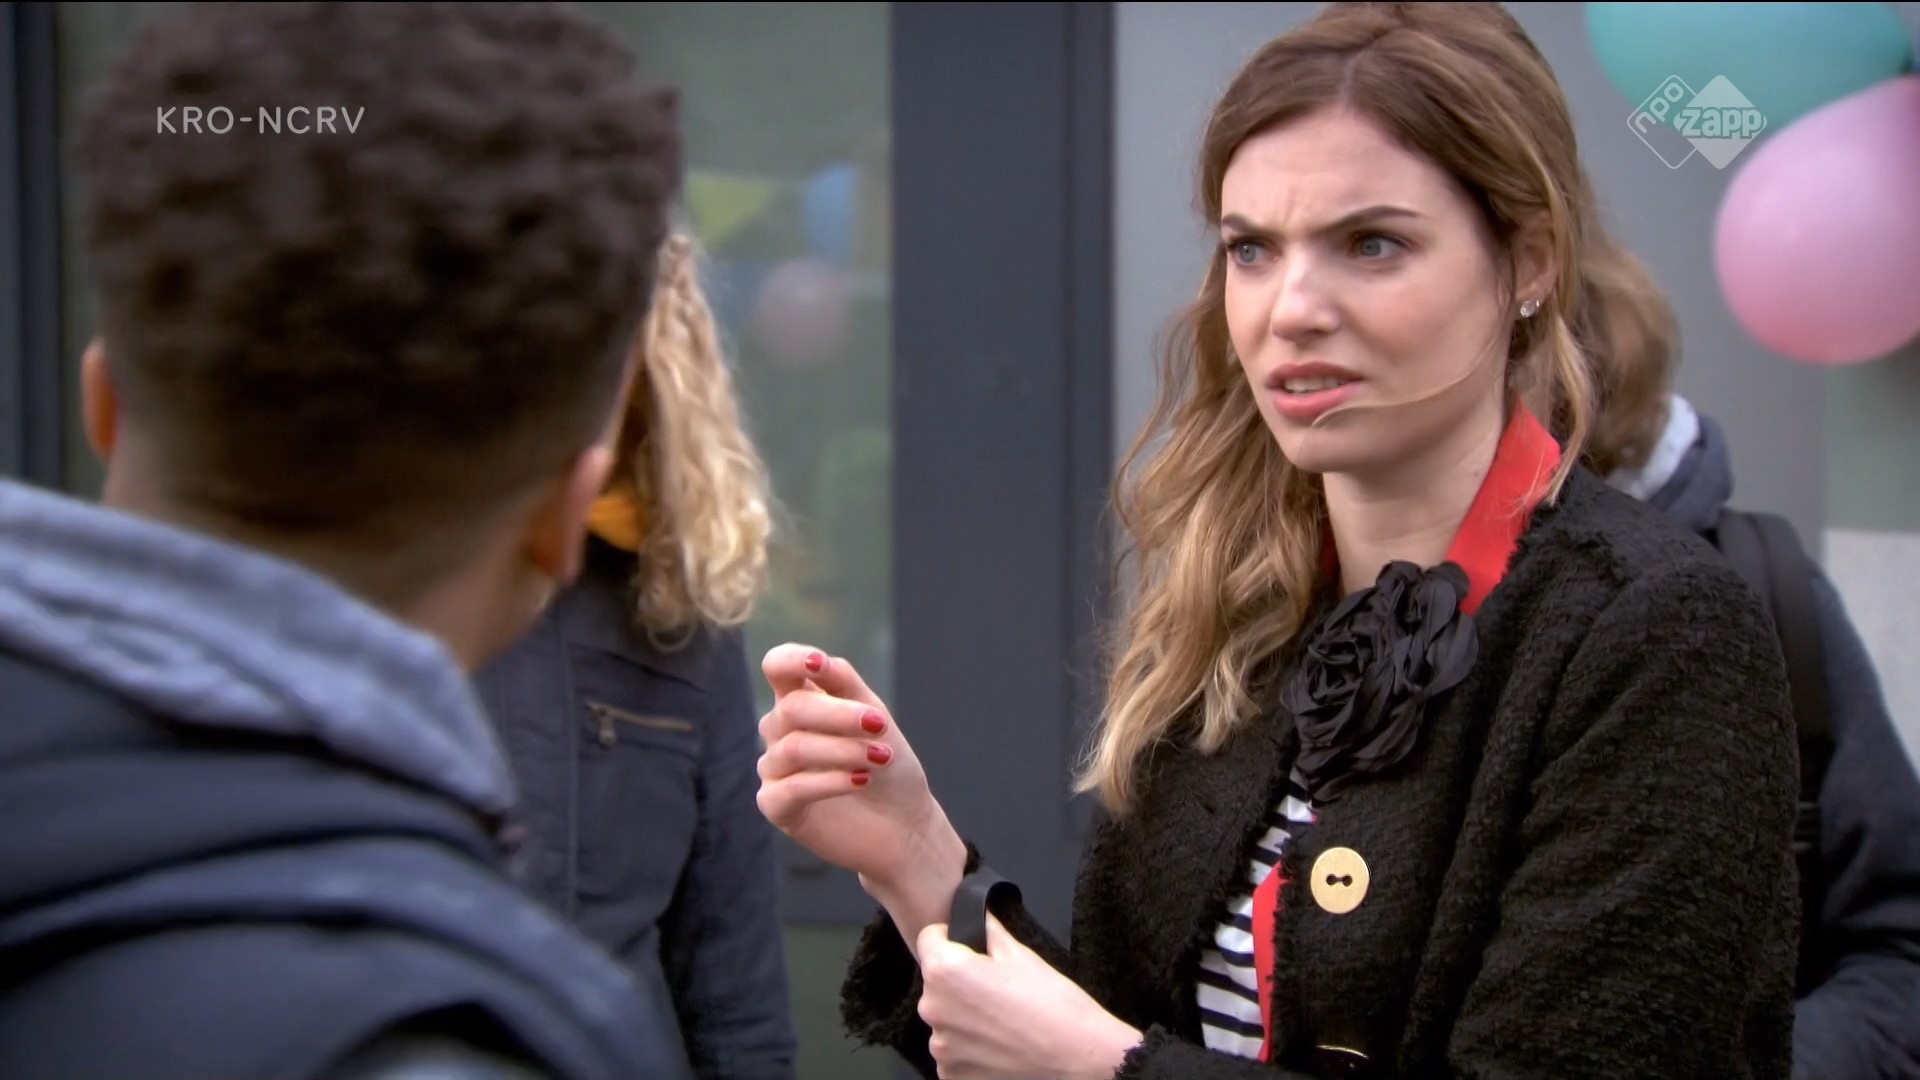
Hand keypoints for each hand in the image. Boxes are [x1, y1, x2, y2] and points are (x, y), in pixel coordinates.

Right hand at [756, 643, 965, 935]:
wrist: (905, 824)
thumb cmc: (888, 763)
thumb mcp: (875, 716)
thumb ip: (846, 684)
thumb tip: (820, 662)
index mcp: (801, 700)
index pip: (777, 667)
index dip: (792, 660)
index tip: (820, 665)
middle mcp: (781, 732)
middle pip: (792, 708)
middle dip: (839, 715)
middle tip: (880, 726)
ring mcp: (775, 769)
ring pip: (793, 748)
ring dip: (843, 750)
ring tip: (880, 758)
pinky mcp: (776, 806)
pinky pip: (790, 788)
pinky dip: (829, 781)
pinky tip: (861, 780)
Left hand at [916, 915, 1142, 1079]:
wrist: (1078, 1059)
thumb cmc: (1054, 1006)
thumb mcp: (1022, 955)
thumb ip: (988, 932)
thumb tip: (975, 917)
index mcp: (946, 971)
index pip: (928, 940)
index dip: (950, 939)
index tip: (971, 950)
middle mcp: (933, 1010)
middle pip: (936, 983)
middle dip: (959, 982)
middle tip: (996, 990)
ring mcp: (940, 1048)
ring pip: (945, 1019)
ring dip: (964, 1018)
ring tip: (1002, 1023)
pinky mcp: (950, 1076)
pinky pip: (953, 1052)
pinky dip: (970, 1049)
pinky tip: (999, 1046)